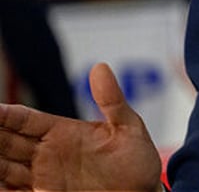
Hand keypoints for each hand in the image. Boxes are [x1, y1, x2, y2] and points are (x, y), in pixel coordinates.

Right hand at [0, 63, 162, 191]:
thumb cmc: (136, 161)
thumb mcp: (128, 127)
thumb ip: (111, 100)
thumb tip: (100, 67)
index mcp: (62, 132)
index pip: (24, 119)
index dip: (4, 114)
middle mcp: (47, 154)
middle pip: (6, 142)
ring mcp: (44, 178)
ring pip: (4, 168)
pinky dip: (3, 188)